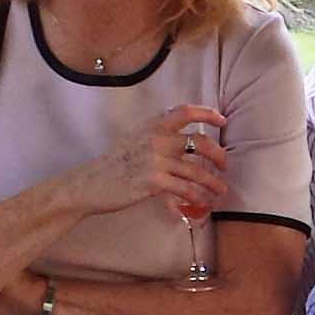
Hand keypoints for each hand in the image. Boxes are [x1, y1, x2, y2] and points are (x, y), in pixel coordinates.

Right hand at [64, 104, 230, 218]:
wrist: (90, 184)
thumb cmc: (115, 163)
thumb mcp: (136, 138)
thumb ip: (159, 135)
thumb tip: (186, 140)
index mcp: (153, 125)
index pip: (186, 111)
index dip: (208, 114)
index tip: (222, 120)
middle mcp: (156, 138)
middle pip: (200, 143)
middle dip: (219, 155)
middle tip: (225, 166)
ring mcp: (156, 160)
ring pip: (197, 171)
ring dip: (213, 183)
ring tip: (220, 191)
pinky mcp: (154, 182)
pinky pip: (185, 190)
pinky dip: (197, 198)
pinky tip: (202, 203)